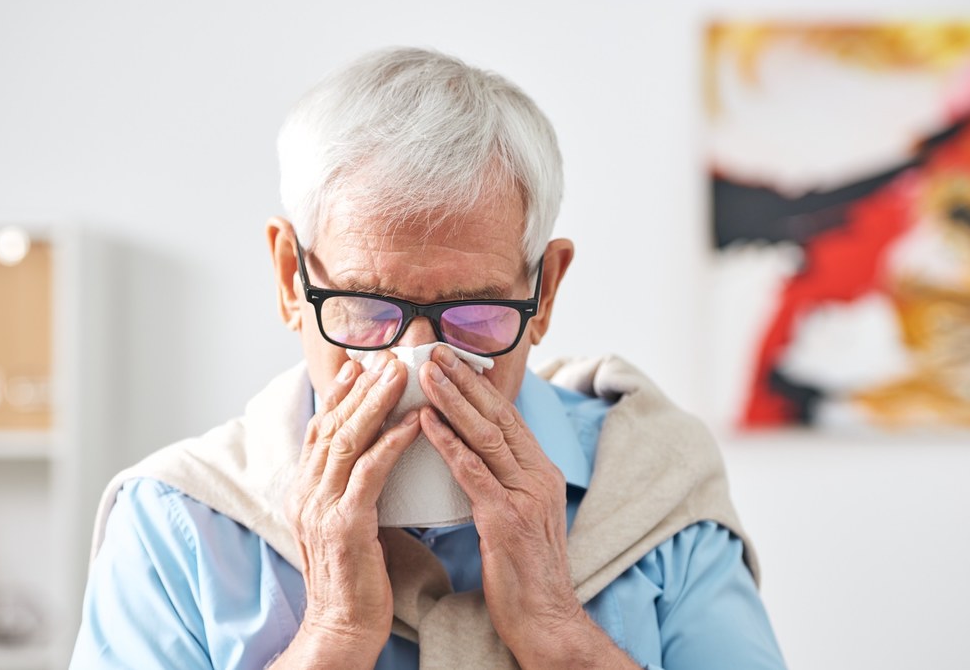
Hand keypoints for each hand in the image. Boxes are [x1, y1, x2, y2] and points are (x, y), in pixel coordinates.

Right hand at [274, 354, 418, 667]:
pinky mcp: (345, 524)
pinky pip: (371, 471)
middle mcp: (305, 494)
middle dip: (360, 388)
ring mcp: (321, 508)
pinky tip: (414, 422)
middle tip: (386, 358)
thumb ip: (350, 491)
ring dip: (376, 403)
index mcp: (302, 493)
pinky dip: (392, 441)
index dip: (338, 397)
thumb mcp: (344, 526)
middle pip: (331, 426)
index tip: (360, 367)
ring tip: (401, 374)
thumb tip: (374, 460)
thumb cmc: (353, 582)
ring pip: (348, 439)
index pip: (319, 432)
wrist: (342, 628)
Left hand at [417, 346, 639, 667]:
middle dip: (464, 380)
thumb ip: (504, 481)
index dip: (479, 385)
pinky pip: (473, 472)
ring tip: (425, 373)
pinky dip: (448, 443)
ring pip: (485, 436)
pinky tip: (426, 423)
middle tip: (434, 350)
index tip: (452, 359)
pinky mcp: (506, 520)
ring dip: (452, 400)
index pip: (508, 417)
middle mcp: (538, 477)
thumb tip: (473, 452)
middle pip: (498, 416)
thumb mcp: (521, 515)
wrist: (545, 620)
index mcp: (541, 473)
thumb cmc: (524, 572)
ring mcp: (525, 496)